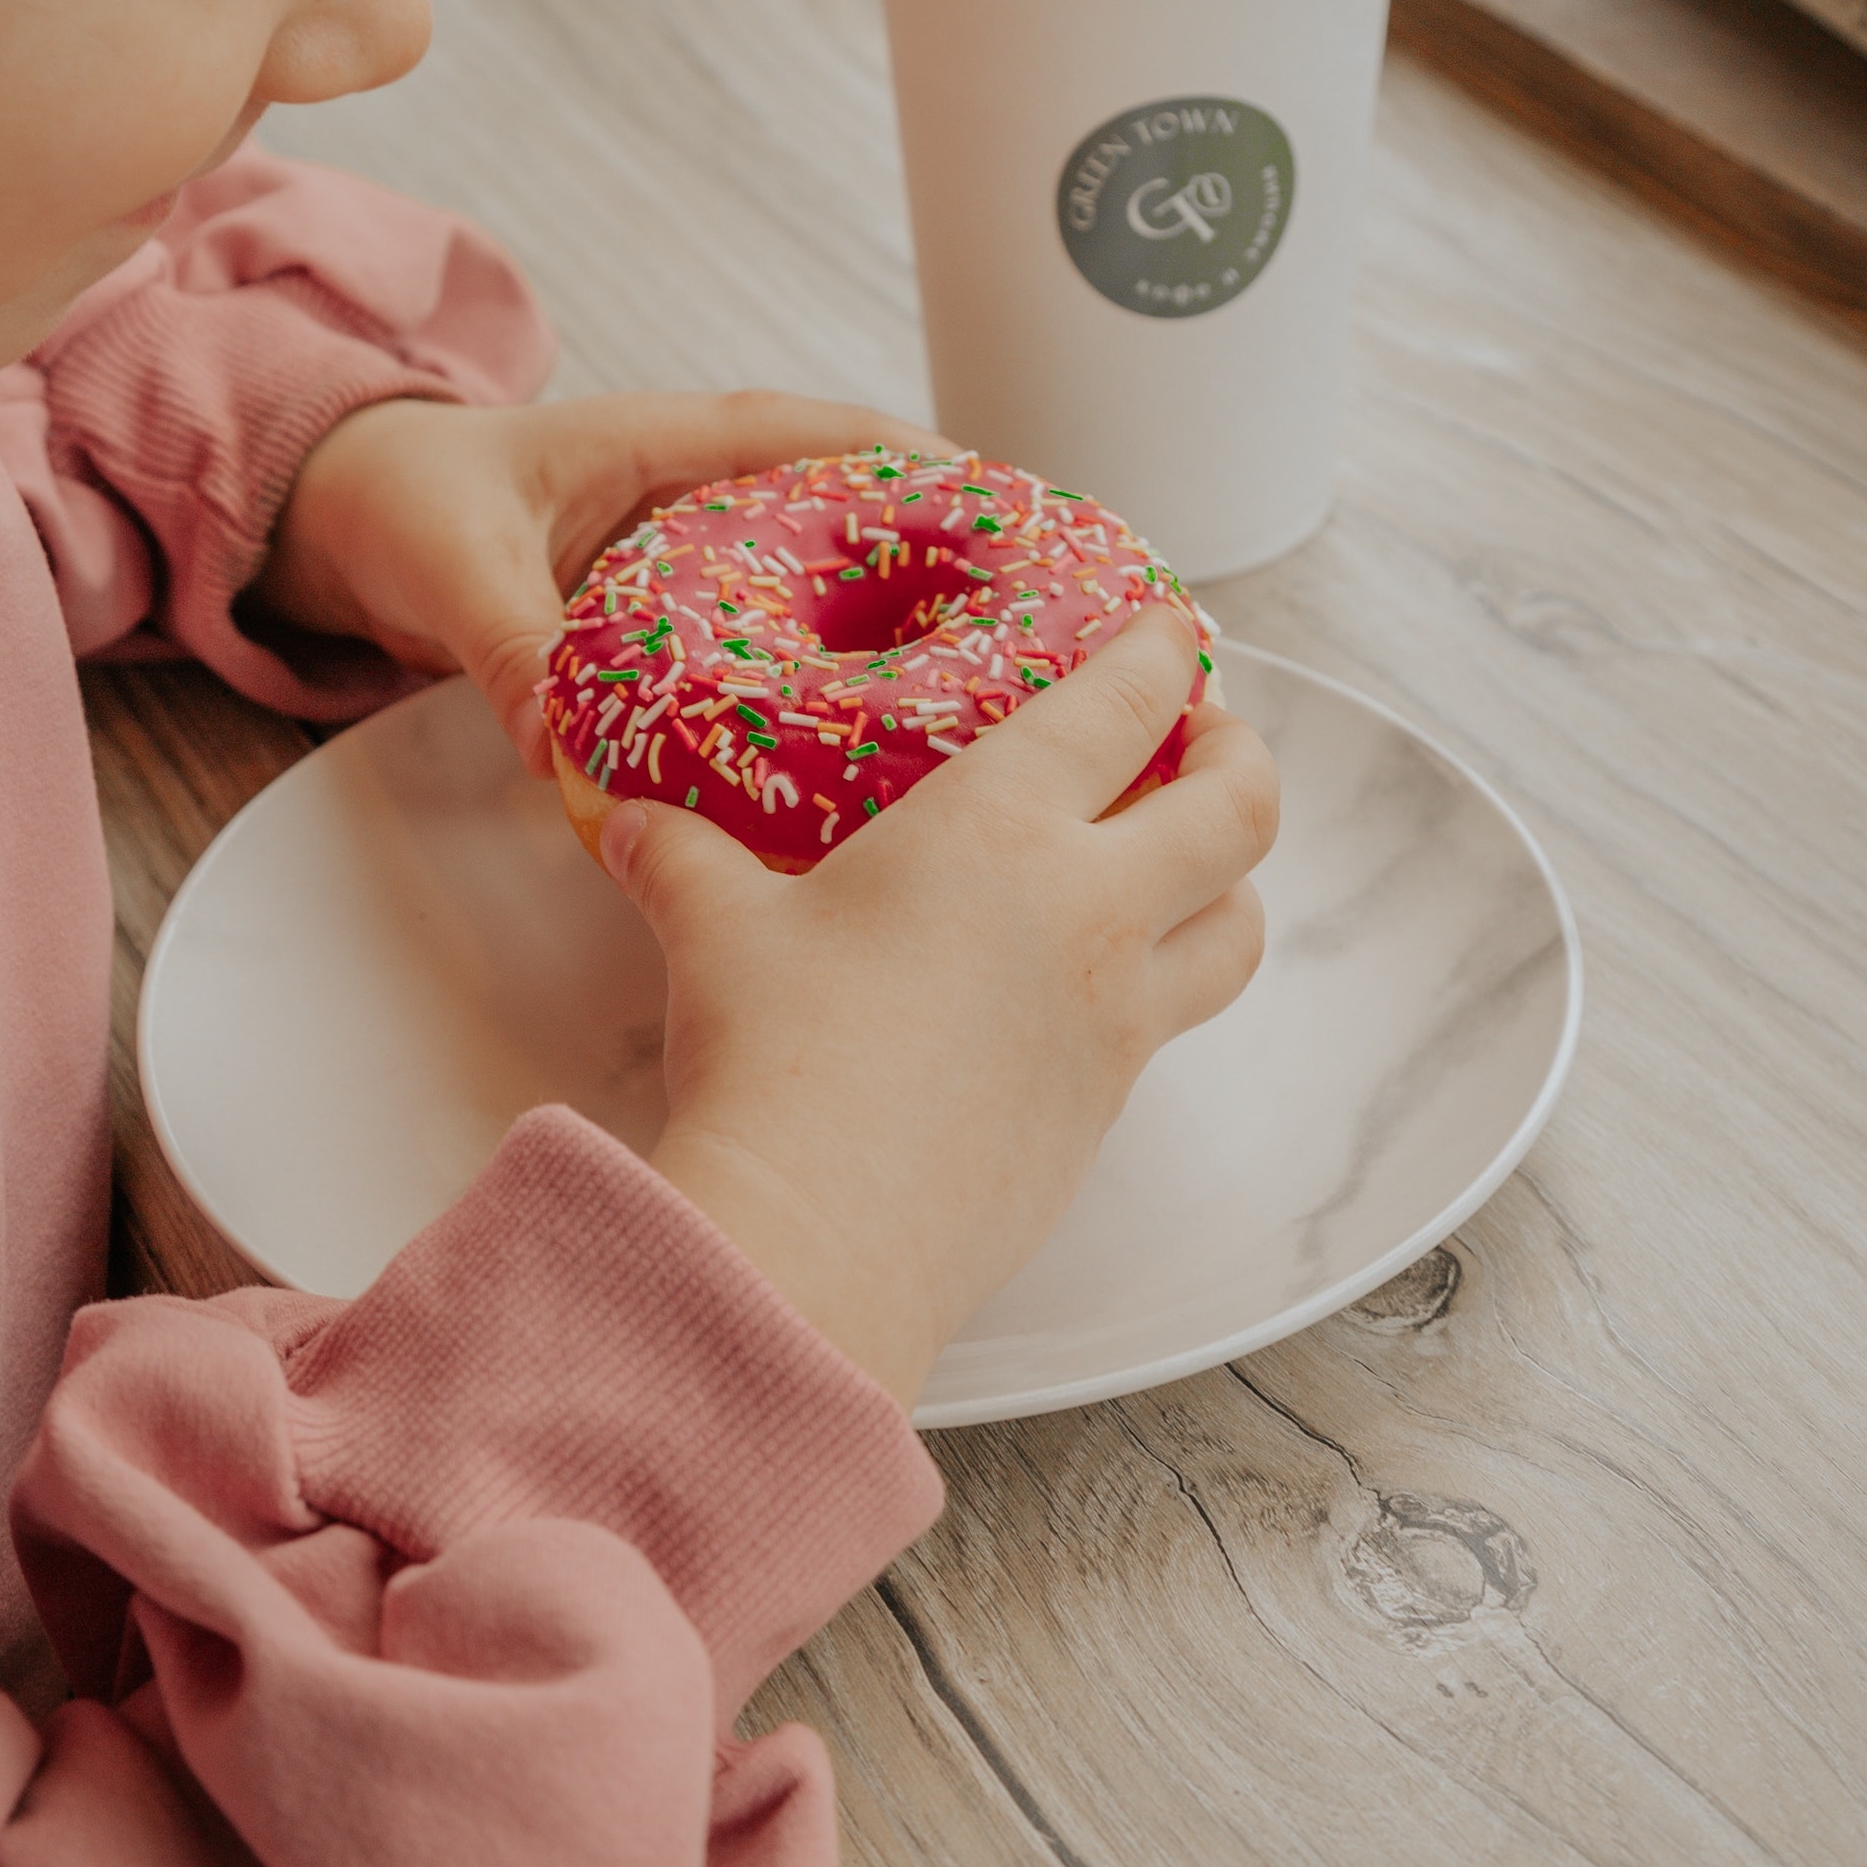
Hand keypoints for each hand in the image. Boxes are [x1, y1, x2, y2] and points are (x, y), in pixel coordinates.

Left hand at [253, 388, 951, 764]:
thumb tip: (563, 743)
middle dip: (951, 552)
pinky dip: (826, 671)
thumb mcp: (451, 561)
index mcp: (670, 442)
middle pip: (857, 512)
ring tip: (998, 685)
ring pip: (824, 578)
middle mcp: (701, 491)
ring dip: (900, 618)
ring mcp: (692, 556)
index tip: (1020, 510)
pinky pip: (771, 636)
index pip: (829, 437)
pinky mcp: (672, 617)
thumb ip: (510, 644)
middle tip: (1049, 614)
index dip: (930, 470)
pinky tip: (872, 738)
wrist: (327, 519)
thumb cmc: (393, 499)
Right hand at [617, 607, 1278, 1407]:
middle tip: (1205, 739)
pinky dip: (1167, 982)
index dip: (1165, 650)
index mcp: (1004, 825)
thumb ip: (681, 859)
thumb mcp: (715, 932)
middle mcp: (1089, 908)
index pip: (1127, 701)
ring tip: (1189, 860)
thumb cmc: (775, 1059)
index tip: (1171, 630)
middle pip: (1240, 807)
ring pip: (1240, 926)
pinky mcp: (1110, 1108)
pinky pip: (1174, 1022)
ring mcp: (1116, 1016)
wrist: (819, 1237)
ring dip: (1232, 880)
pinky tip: (1103, 981)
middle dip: (1240, 756)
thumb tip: (626, 824)